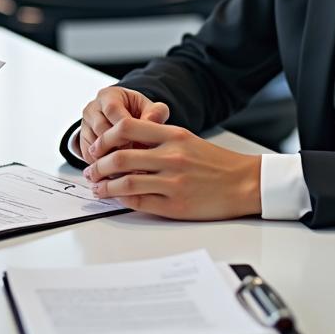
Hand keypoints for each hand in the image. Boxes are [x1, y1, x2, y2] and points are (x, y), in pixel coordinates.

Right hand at [79, 87, 169, 162]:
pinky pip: (89, 157)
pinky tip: (119, 175)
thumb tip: (152, 121)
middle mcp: (93, 109)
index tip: (140, 143)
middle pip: (100, 129)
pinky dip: (103, 167)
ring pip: (93, 145)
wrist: (123, 119)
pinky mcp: (82, 143)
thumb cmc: (137, 113)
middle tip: (136, 161)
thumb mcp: (148, 108)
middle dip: (118, 146)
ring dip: (111, 159)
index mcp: (108, 96)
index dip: (125, 128)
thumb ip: (155, 112)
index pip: (112, 109)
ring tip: (130, 171)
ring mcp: (85, 126)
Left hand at [81, 117, 261, 220]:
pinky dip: (122, 200)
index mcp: (172, 135)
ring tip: (96, 187)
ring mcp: (173, 182)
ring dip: (105, 185)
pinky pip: (140, 202)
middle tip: (89, 169)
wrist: (245, 183)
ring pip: (125, 182)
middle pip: (120, 156)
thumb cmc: (215, 162)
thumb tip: (125, 143)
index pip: (127, 127)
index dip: (105, 137)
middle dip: (97, 164)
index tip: (96, 146)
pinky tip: (115, 198)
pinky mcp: (175, 205)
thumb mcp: (187, 139)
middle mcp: (171, 156)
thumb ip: (157, 138)